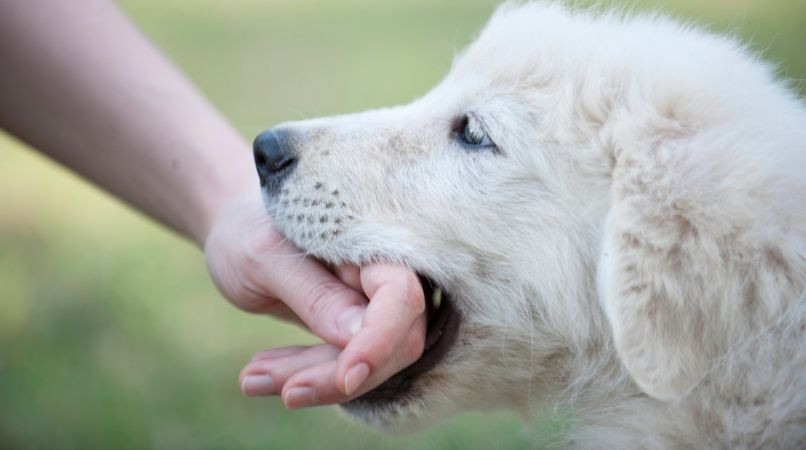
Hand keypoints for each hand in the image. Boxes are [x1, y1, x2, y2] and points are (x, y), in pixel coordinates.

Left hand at [205, 195, 426, 406]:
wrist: (237, 230)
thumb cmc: (248, 230)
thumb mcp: (265, 258)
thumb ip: (315, 294)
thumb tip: (358, 337)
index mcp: (372, 243)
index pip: (400, 297)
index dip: (380, 341)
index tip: (346, 377)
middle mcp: (383, 274)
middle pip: (392, 342)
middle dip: (334, 373)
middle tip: (264, 383)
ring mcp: (372, 304)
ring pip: (367, 362)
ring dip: (311, 379)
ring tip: (250, 378)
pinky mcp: (354, 329)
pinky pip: (342, 364)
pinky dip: (302, 375)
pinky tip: (257, 375)